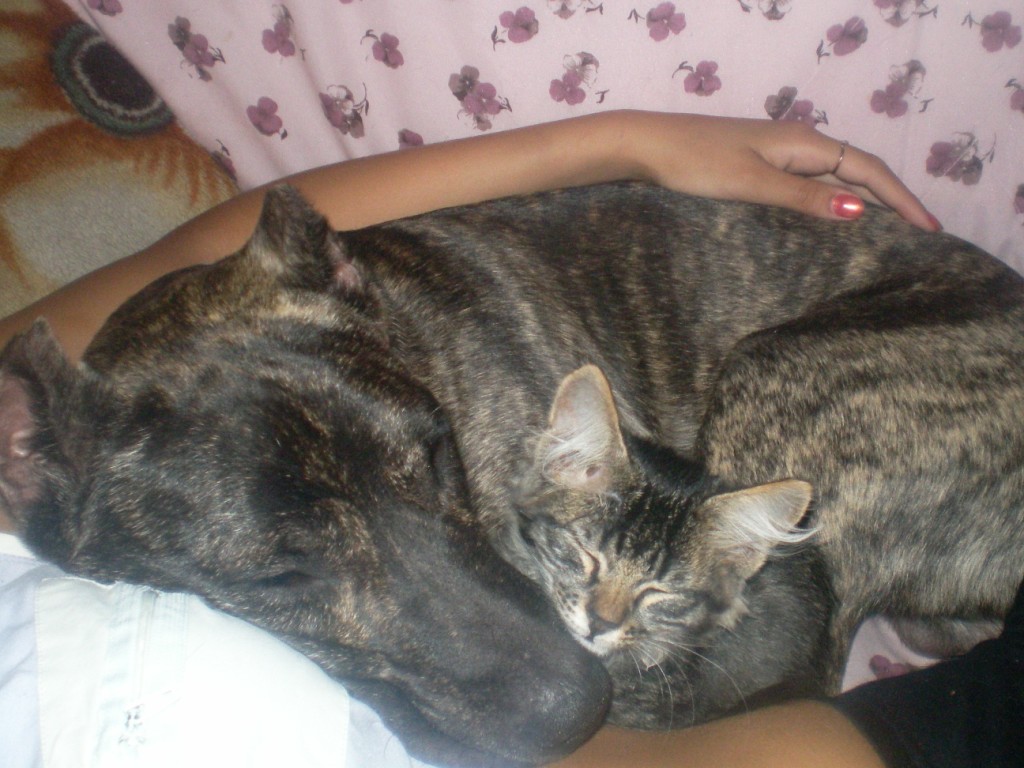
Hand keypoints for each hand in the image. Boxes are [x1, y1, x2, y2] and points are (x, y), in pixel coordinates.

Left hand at [615, 111, 939, 230]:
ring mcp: (777, 153)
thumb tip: (861, 212)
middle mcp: (797, 143)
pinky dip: (832, 201)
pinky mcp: (757, 165)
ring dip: (864, 202)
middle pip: (858, 171)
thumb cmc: (695, 163)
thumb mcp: (753, 183)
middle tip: (919, 237)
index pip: (869, 170)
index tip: (930, 230)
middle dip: (892, 201)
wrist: (645, 145)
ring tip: (889, 234)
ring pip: (834, 177)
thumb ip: (804, 198)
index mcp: (804, 143)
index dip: (902, 200)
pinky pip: (810, 183)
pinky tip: (832, 221)